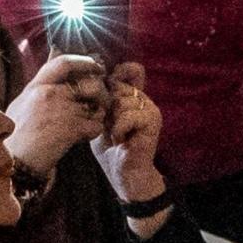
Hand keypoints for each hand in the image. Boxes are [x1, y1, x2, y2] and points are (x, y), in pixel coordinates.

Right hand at [6, 55, 109, 172]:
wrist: (11, 160)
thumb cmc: (13, 136)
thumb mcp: (21, 104)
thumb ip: (39, 88)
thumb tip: (53, 69)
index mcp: (36, 86)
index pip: (64, 63)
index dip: (85, 62)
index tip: (97, 66)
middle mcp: (50, 93)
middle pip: (90, 84)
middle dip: (102, 93)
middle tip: (101, 102)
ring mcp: (63, 110)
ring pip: (97, 106)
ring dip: (99, 114)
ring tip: (90, 121)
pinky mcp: (72, 128)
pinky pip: (96, 126)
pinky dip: (93, 132)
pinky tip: (82, 137)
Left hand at [94, 74, 166, 204]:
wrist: (125, 173)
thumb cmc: (110, 148)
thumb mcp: (99, 118)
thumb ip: (99, 100)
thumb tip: (89, 78)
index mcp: (132, 97)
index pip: (132, 70)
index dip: (118, 72)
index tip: (106, 86)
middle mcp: (143, 99)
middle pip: (119, 86)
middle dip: (107, 105)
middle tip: (108, 124)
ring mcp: (150, 109)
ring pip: (122, 101)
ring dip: (112, 120)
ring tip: (116, 134)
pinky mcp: (153, 121)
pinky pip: (129, 115)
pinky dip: (120, 129)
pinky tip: (122, 140)